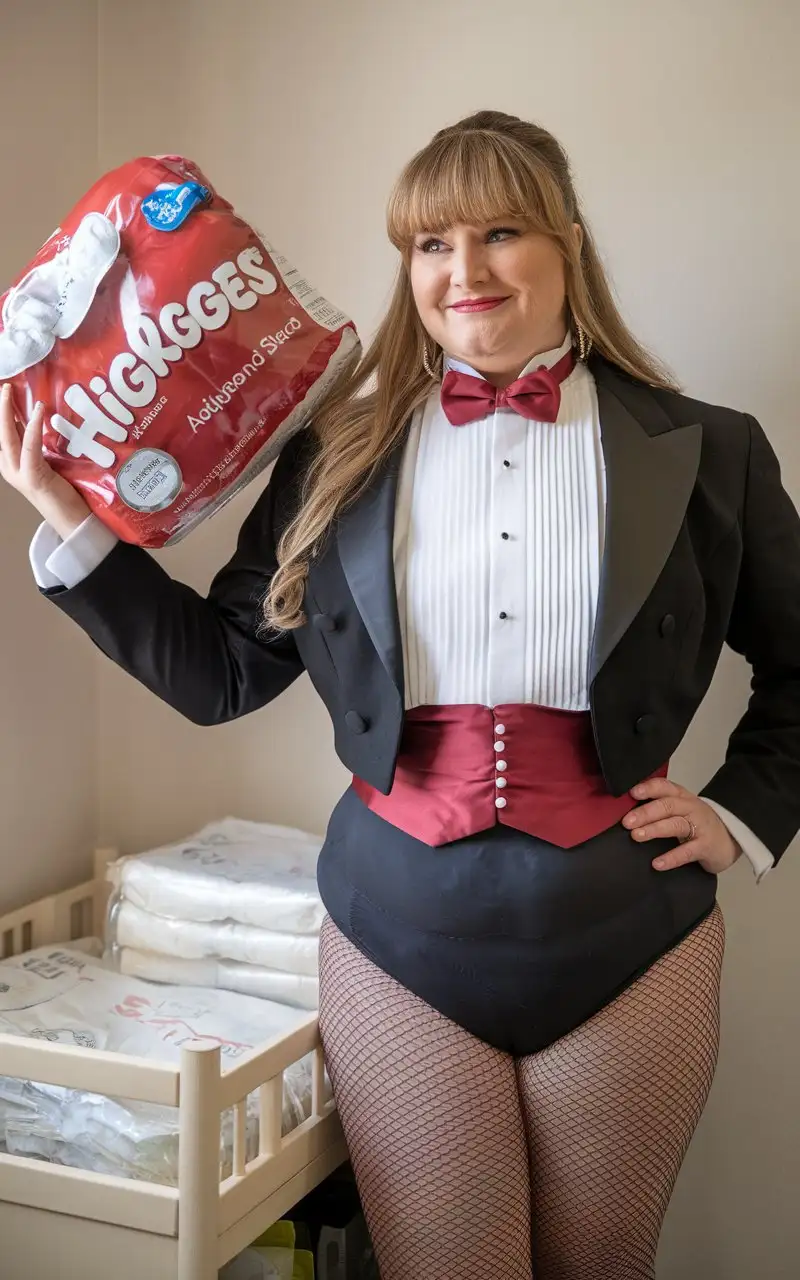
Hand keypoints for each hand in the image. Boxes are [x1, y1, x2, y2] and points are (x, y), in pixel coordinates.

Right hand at [0, 382, 89, 537]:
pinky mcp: (32, 478)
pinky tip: (37, 413)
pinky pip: (29, 448)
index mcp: (12, 463)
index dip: (2, 412)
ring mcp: (19, 474)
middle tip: (3, 385)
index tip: (5, 391)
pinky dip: (31, 429)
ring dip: (6, 412)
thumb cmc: (64, 492)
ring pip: (6, 437)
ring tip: (8, 392)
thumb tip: (32, 420)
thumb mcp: (46, 462)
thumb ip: (36, 444)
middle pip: (0, 432)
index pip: (4, 433)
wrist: (72, 522)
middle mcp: (10, 467)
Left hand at [623, 777, 741, 873]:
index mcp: (682, 797)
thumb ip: (659, 807)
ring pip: (675, 824)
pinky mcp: (706, 846)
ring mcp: (700, 826)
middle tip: (627, 821)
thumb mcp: (681, 810)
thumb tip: (627, 811)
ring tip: (636, 836)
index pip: (664, 787)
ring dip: (654, 829)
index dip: (648, 788)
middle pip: (667, 805)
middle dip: (645, 812)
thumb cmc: (698, 824)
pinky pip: (687, 852)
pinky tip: (657, 863)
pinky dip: (671, 858)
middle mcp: (691, 808)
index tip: (632, 792)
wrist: (731, 839)